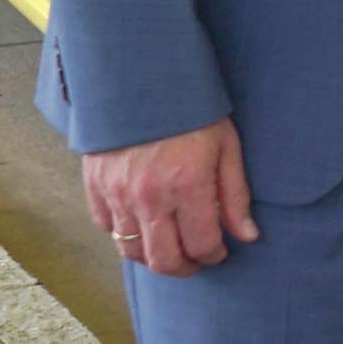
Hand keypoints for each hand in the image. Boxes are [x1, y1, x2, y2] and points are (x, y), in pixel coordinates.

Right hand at [85, 119, 258, 273]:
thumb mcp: (225, 146)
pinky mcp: (94, 184)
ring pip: (130, 250)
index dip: (214, 255)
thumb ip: (235, 195)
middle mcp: (149, 195)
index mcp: (187, 184)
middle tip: (195, 258)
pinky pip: (106, 227)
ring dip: (152, 255)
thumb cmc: (190, 109)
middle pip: (163, 260)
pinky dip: (124, 233)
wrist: (140, 76)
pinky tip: (142, 222)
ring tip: (169, 243)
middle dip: (184, 267)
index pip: (201, 245)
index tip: (219, 249)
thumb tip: (248, 236)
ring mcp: (117, 192)